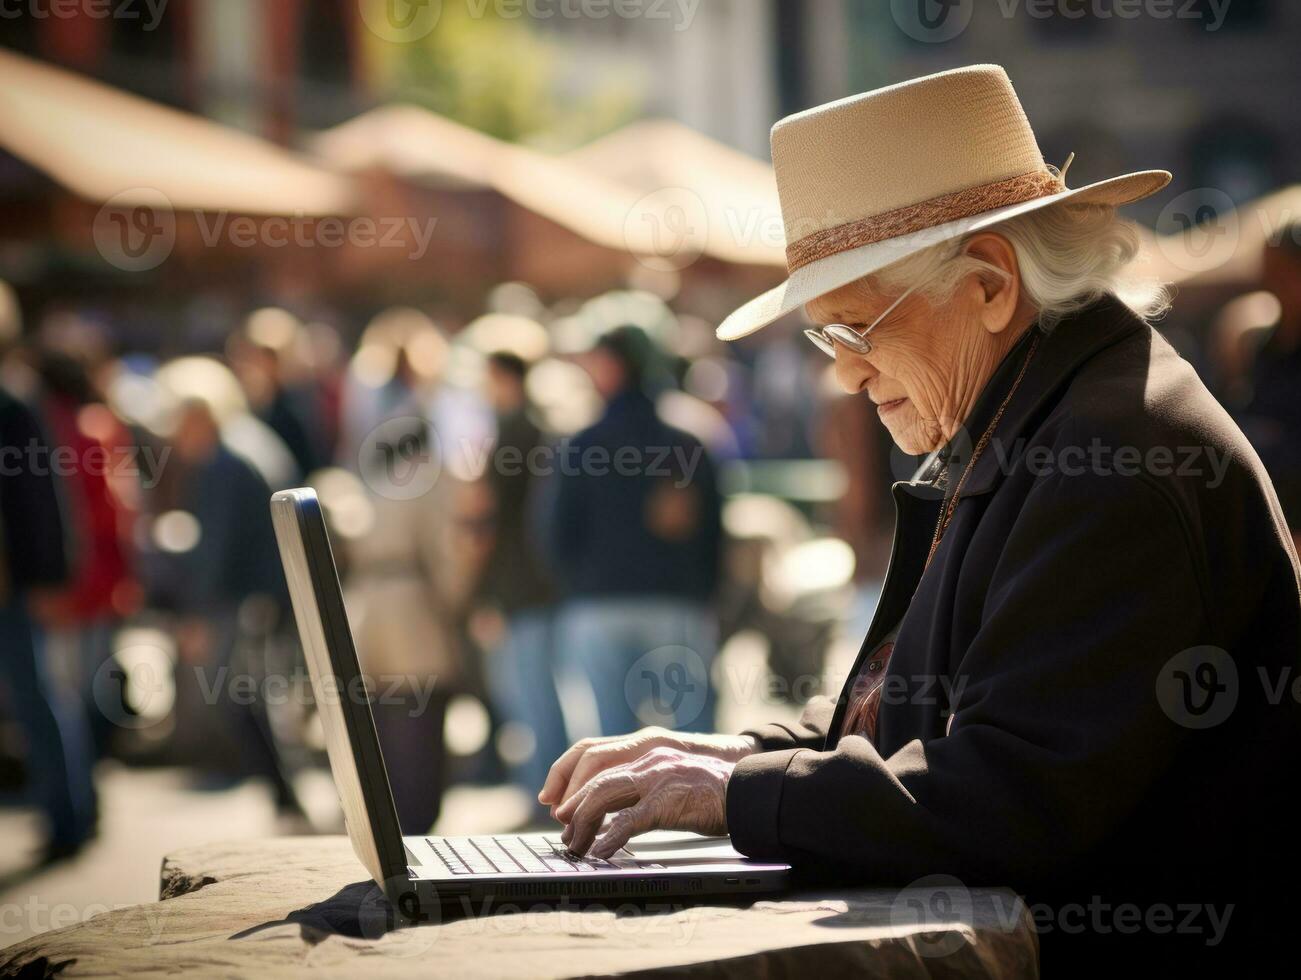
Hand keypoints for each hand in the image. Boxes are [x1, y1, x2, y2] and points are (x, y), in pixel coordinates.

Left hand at [554, 746, 733, 858]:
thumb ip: (644, 783)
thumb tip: (613, 810)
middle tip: (563, 829)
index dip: (567, 775)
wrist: (749, 789)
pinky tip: (601, 852)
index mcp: (646, 749)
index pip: (592, 752)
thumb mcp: (672, 776)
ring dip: (584, 821)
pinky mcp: (669, 800)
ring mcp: (658, 777)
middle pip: (594, 775)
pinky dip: (611, 836)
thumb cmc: (712, 789)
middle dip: (572, 804)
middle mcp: (648, 757)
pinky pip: (631, 819)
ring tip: (575, 845)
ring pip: (604, 793)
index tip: (554, 799)